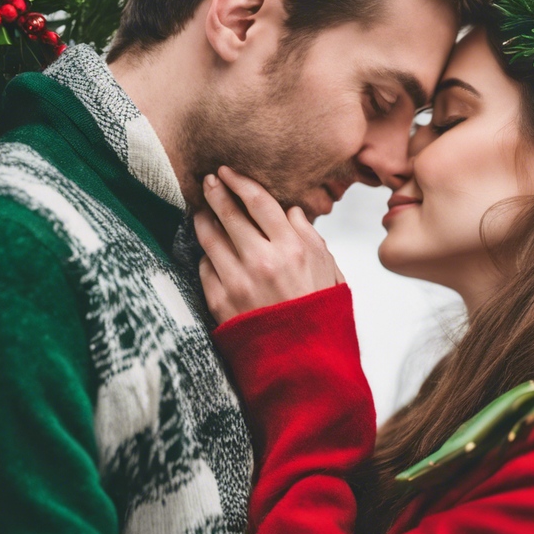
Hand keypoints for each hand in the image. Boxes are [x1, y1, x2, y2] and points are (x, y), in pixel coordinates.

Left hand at [194, 166, 344, 324]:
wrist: (305, 362)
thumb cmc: (321, 314)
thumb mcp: (330, 270)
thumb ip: (310, 237)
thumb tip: (292, 212)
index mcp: (292, 249)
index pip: (259, 202)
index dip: (240, 182)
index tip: (227, 171)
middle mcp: (262, 261)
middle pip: (230, 214)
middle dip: (215, 192)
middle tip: (208, 181)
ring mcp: (238, 282)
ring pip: (210, 237)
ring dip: (204, 219)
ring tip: (203, 211)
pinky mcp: (220, 302)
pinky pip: (205, 268)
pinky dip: (208, 257)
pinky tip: (212, 253)